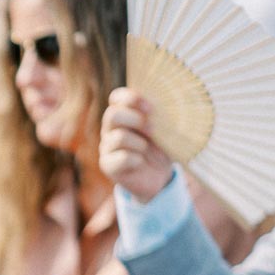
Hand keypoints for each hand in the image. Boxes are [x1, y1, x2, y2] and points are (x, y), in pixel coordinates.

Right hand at [99, 88, 173, 202]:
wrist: (158, 176)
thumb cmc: (161, 147)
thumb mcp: (164, 128)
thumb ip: (161, 115)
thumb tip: (167, 104)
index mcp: (123, 113)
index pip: (117, 97)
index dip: (131, 98)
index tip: (150, 107)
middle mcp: (111, 128)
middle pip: (112, 115)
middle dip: (135, 120)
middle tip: (152, 129)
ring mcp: (107, 147)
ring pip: (118, 138)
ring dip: (139, 143)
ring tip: (147, 148)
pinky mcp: (108, 165)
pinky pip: (121, 158)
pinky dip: (136, 160)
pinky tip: (141, 162)